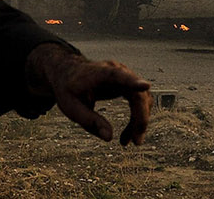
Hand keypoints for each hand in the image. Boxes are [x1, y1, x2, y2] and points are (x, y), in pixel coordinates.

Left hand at [26, 43, 151, 145]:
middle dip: (140, 119)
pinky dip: (136, 118)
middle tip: (136, 142)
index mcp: (101, 73)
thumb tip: (109, 137)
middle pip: (137, 95)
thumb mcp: (71, 108)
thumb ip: (90, 121)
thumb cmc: (68, 89)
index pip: (120, 76)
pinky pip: (139, 102)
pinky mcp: (127, 85)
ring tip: (126, 142)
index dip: (133, 82)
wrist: (68, 73)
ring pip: (142, 100)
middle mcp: (118, 71)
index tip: (146, 86)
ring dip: (140, 121)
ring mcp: (125, 77)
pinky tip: (127, 135)